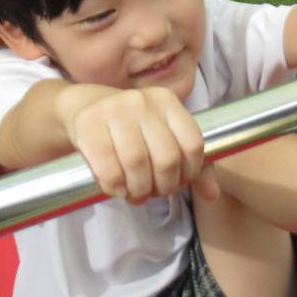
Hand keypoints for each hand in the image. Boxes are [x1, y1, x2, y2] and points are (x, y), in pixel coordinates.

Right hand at [63, 87, 219, 204]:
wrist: (83, 107)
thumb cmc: (130, 129)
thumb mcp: (161, 137)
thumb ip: (190, 164)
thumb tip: (213, 195)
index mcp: (167, 101)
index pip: (193, 143)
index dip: (189, 172)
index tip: (178, 183)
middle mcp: (143, 101)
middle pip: (166, 158)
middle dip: (162, 186)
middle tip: (153, 193)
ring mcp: (114, 110)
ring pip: (137, 163)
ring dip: (138, 189)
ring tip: (135, 194)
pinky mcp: (89, 125)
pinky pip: (108, 166)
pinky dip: (115, 186)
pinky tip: (116, 189)